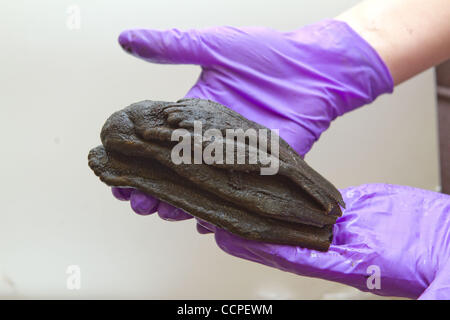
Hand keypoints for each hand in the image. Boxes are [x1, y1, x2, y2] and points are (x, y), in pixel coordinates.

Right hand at [113, 19, 392, 220]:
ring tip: (161, 212)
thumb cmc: (268, 54)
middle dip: (153, 185)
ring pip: (203, 186)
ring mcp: (237, 158)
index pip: (160, 139)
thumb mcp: (215, 45)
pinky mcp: (262, 171)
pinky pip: (239, 196)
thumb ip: (173, 46)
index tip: (117, 170)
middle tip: (134, 200)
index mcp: (198, 113)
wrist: (316, 68)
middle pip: (176, 168)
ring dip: (181, 201)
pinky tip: (204, 223)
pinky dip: (223, 210)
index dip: (138, 155)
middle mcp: (213, 139)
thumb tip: (125, 39)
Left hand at [209, 184, 449, 298]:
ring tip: (239, 194)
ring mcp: (347, 226)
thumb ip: (434, 296)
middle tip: (218, 216)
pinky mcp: (356, 206)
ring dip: (270, 207)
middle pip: (285, 236)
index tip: (229, 237)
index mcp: (354, 265)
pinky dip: (296, 192)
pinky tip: (277, 184)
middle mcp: (341, 246)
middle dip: (253, 228)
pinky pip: (317, 199)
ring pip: (298, 214)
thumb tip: (431, 305)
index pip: (294, 255)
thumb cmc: (447, 261)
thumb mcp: (443, 285)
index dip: (260, 247)